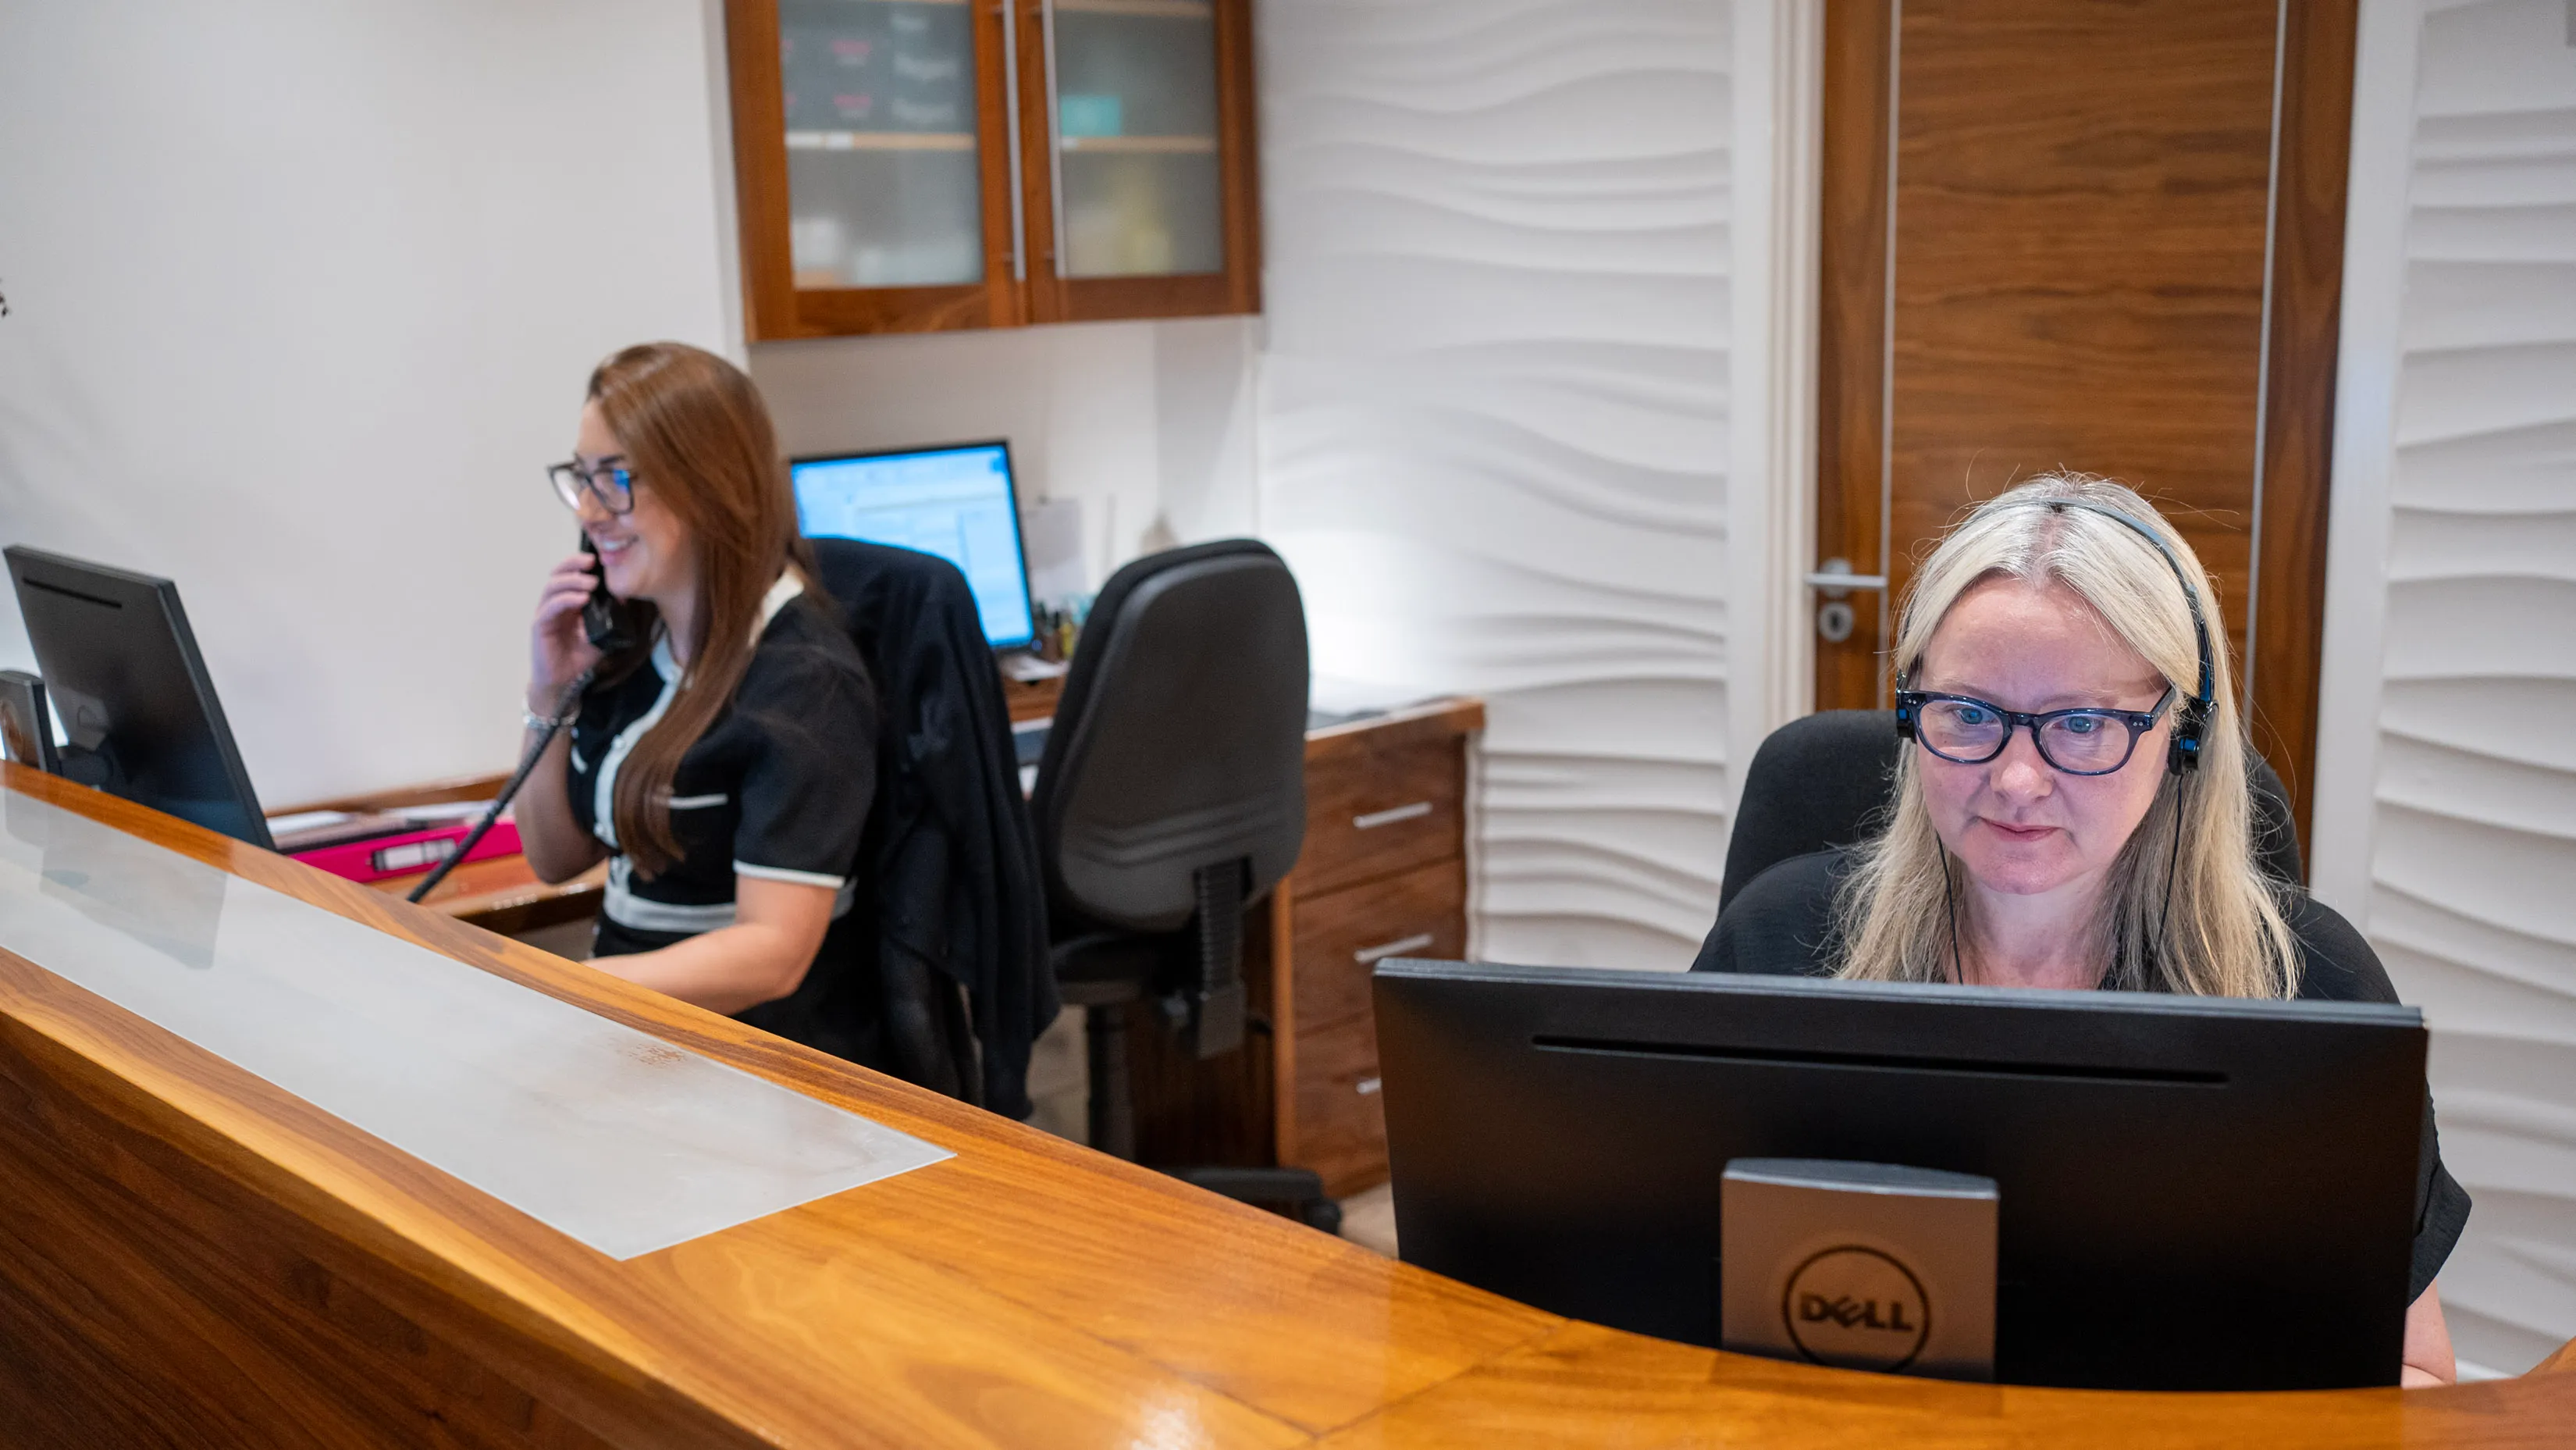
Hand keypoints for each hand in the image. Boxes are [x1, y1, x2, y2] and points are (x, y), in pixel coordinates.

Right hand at [530, 552, 606, 710]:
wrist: (564, 681)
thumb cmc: (579, 657)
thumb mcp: (601, 633)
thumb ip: (609, 615)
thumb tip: (623, 596)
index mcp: (567, 603)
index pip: (569, 575)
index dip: (579, 564)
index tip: (597, 558)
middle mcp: (554, 605)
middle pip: (557, 575)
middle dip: (573, 565)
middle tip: (592, 561)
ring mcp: (545, 614)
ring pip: (552, 588)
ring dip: (572, 581)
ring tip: (591, 582)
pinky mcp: (540, 626)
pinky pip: (550, 608)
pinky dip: (565, 600)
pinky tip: (581, 599)